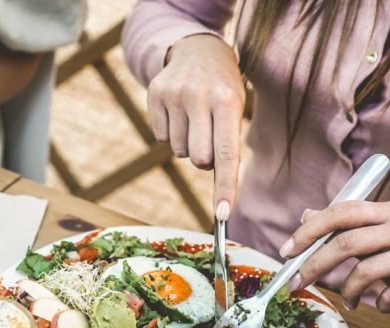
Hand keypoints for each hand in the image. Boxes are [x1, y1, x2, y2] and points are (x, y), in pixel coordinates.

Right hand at [147, 33, 243, 219]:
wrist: (199, 50)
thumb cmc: (223, 89)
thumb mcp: (236, 108)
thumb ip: (227, 145)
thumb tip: (219, 199)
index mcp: (227, 100)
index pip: (227, 154)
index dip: (225, 188)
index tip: (223, 215)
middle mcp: (200, 96)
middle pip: (199, 159)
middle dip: (205, 158)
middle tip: (210, 135)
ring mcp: (174, 94)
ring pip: (179, 150)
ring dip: (188, 143)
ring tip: (194, 118)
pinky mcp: (154, 94)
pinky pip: (161, 138)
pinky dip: (171, 133)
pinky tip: (178, 112)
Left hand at [279, 199, 389, 321]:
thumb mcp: (383, 241)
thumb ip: (348, 230)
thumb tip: (306, 215)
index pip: (343, 211)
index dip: (310, 231)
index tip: (287, 252)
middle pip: (347, 242)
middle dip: (315, 266)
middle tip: (297, 284)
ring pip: (366, 271)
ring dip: (348, 292)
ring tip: (349, 301)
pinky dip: (379, 306)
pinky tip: (386, 305)